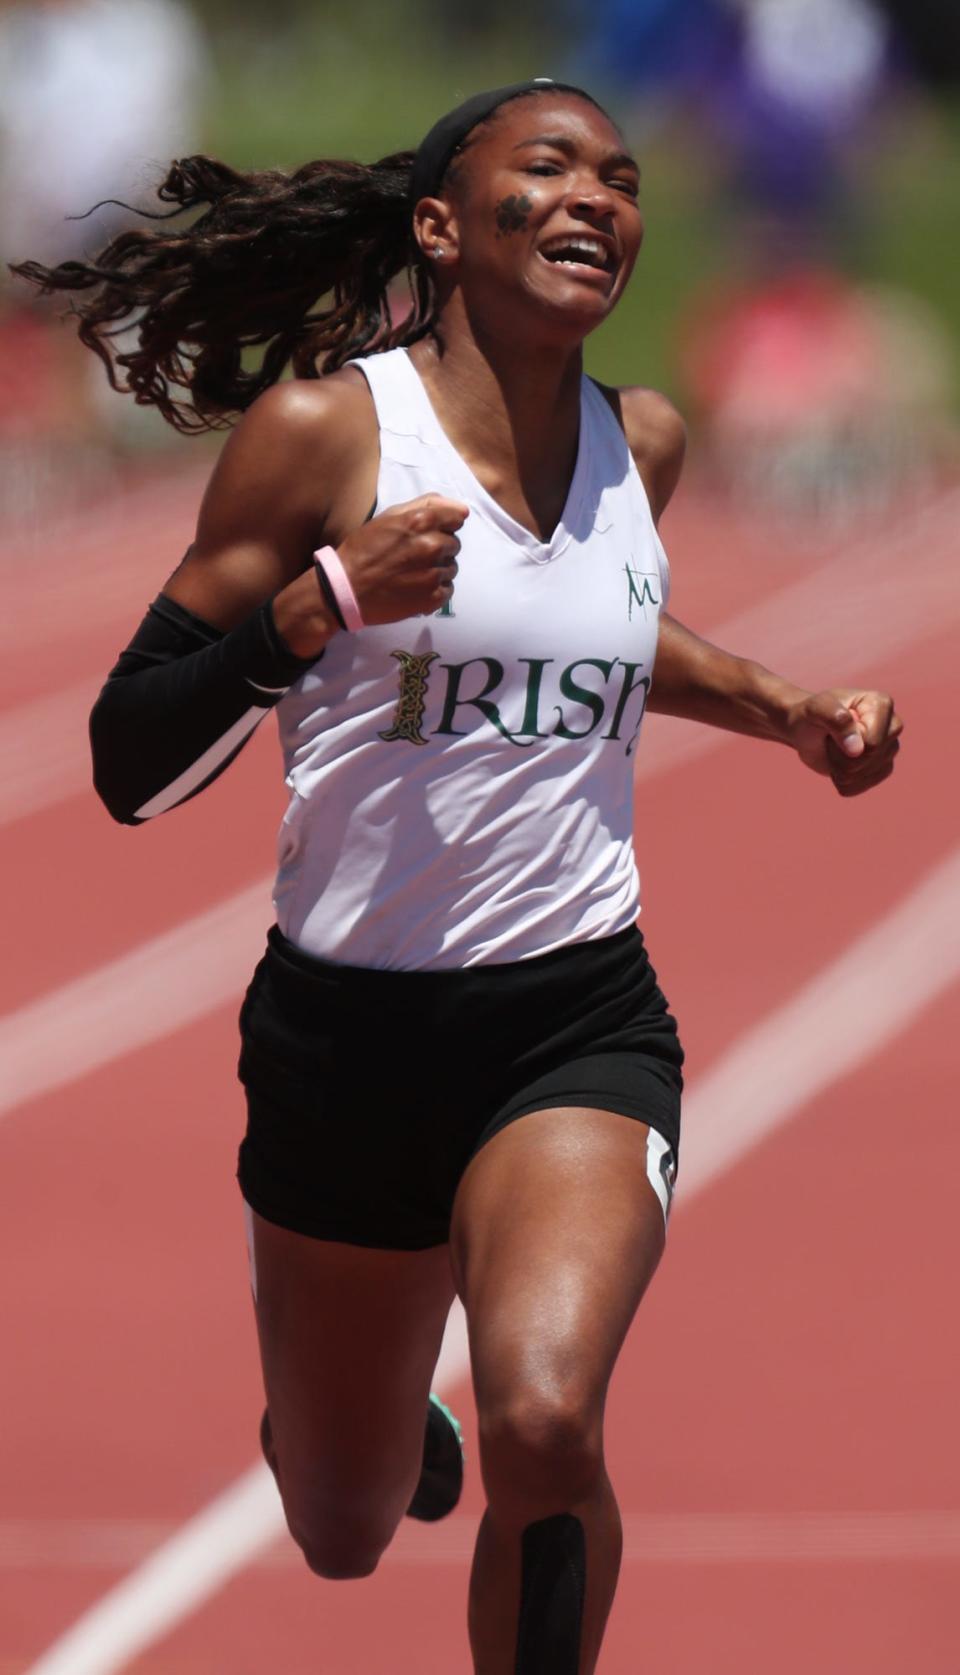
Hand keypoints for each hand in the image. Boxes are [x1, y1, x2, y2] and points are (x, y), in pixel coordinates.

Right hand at [337, 494, 467, 625]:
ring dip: (437, 569)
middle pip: (454, 544)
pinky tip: (415, 588)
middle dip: (439, 548)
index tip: (429, 533)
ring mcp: (434, 574)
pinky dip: (435, 590)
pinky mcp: (432, 598)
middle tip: (414, 556)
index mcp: (421, 522)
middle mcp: (432, 546)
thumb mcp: (388, 517)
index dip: (445, 525)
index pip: (457, 518)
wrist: (345, 588)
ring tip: (412, 573)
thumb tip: (461, 510)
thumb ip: (426, 505)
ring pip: (451, 568)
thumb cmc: (363, 549)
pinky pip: (448, 590)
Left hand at [785, 688, 902, 796]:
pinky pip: (864, 786)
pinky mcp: (881, 768)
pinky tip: (836, 766)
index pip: (872, 742)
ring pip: (868, 775)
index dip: (845, 744)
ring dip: (840, 770)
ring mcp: (889, 748)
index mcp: (881, 704)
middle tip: (830, 740)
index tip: (831, 730)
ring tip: (834, 750)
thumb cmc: (811, 714)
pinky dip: (843, 782)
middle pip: (871, 759)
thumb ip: (836, 720)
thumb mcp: (816, 709)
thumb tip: (857, 750)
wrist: (806, 730)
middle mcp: (892, 725)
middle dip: (841, 757)